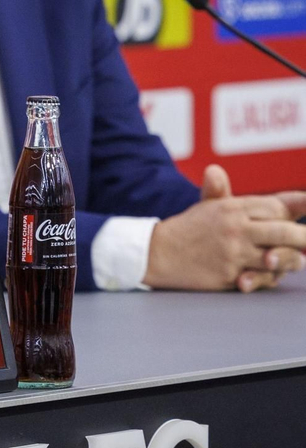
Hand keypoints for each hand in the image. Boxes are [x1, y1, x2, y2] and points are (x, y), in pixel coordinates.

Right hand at [144, 165, 305, 291]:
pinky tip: (268, 274)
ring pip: (279, 257)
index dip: (295, 211)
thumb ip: (219, 190)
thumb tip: (214, 169)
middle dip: (305, 238)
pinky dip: (268, 278)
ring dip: (292, 261)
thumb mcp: (205, 207)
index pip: (276, 207)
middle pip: (285, 231)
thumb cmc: (187, 230)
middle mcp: (236, 227)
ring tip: (299, 261)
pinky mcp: (229, 274)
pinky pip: (261, 278)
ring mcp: (234, 252)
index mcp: (232, 207)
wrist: (156, 253)